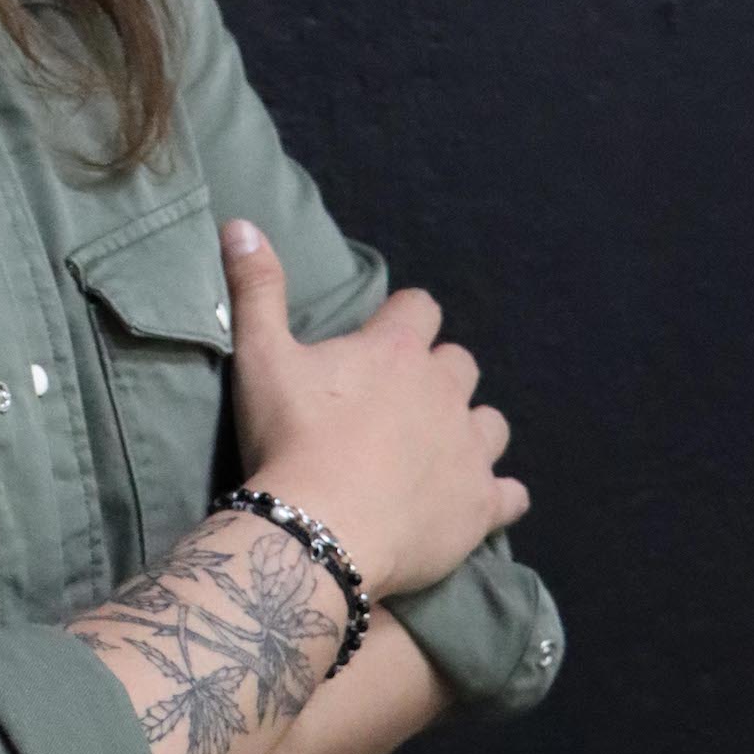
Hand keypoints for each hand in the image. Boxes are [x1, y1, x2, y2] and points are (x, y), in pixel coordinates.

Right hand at [220, 218, 528, 598]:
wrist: (318, 529)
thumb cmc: (289, 436)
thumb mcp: (260, 355)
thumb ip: (257, 288)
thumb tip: (242, 223)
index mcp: (395, 350)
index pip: (420, 307)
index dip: (404, 317)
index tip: (381, 336)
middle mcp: (444, 391)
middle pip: (459, 363)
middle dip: (436, 373)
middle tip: (397, 398)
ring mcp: (468, 450)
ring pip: (491, 424)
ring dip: (468, 428)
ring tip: (435, 448)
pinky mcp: (480, 505)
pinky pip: (511, 494)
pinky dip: (496, 494)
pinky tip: (473, 501)